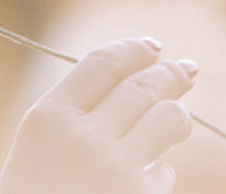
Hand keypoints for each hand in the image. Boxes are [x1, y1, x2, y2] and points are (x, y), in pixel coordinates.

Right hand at [0, 37, 195, 193]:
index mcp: (47, 118)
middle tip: (187, 70)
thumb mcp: (37, 153)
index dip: (132, 49)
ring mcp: (116, 168)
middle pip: (142, 85)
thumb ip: (73, 120)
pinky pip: (165, 172)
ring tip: (180, 117)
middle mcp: (82, 135)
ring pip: (168, 118)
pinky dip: (161, 172)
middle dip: (170, 74)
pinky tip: (150, 180)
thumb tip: (130, 88)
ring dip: (179, 115)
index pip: (101, 63)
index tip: (153, 46)